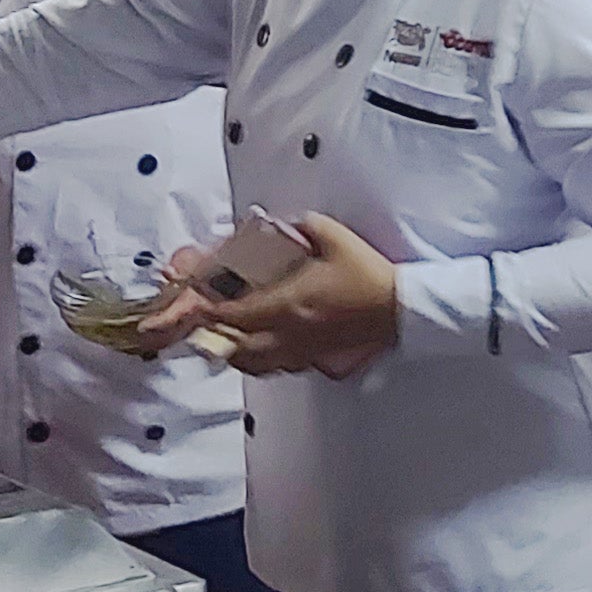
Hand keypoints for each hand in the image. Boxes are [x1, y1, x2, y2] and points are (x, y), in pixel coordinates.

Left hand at [134, 211, 401, 376]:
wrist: (402, 309)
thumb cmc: (368, 275)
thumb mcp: (333, 236)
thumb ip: (301, 228)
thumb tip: (283, 225)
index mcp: (288, 303)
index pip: (233, 314)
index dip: (205, 311)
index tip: (189, 302)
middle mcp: (289, 334)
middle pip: (233, 348)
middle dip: (211, 337)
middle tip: (197, 324)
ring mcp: (302, 352)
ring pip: (253, 364)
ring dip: (232, 352)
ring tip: (223, 338)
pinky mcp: (317, 361)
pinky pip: (279, 366)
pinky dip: (261, 359)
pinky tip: (261, 348)